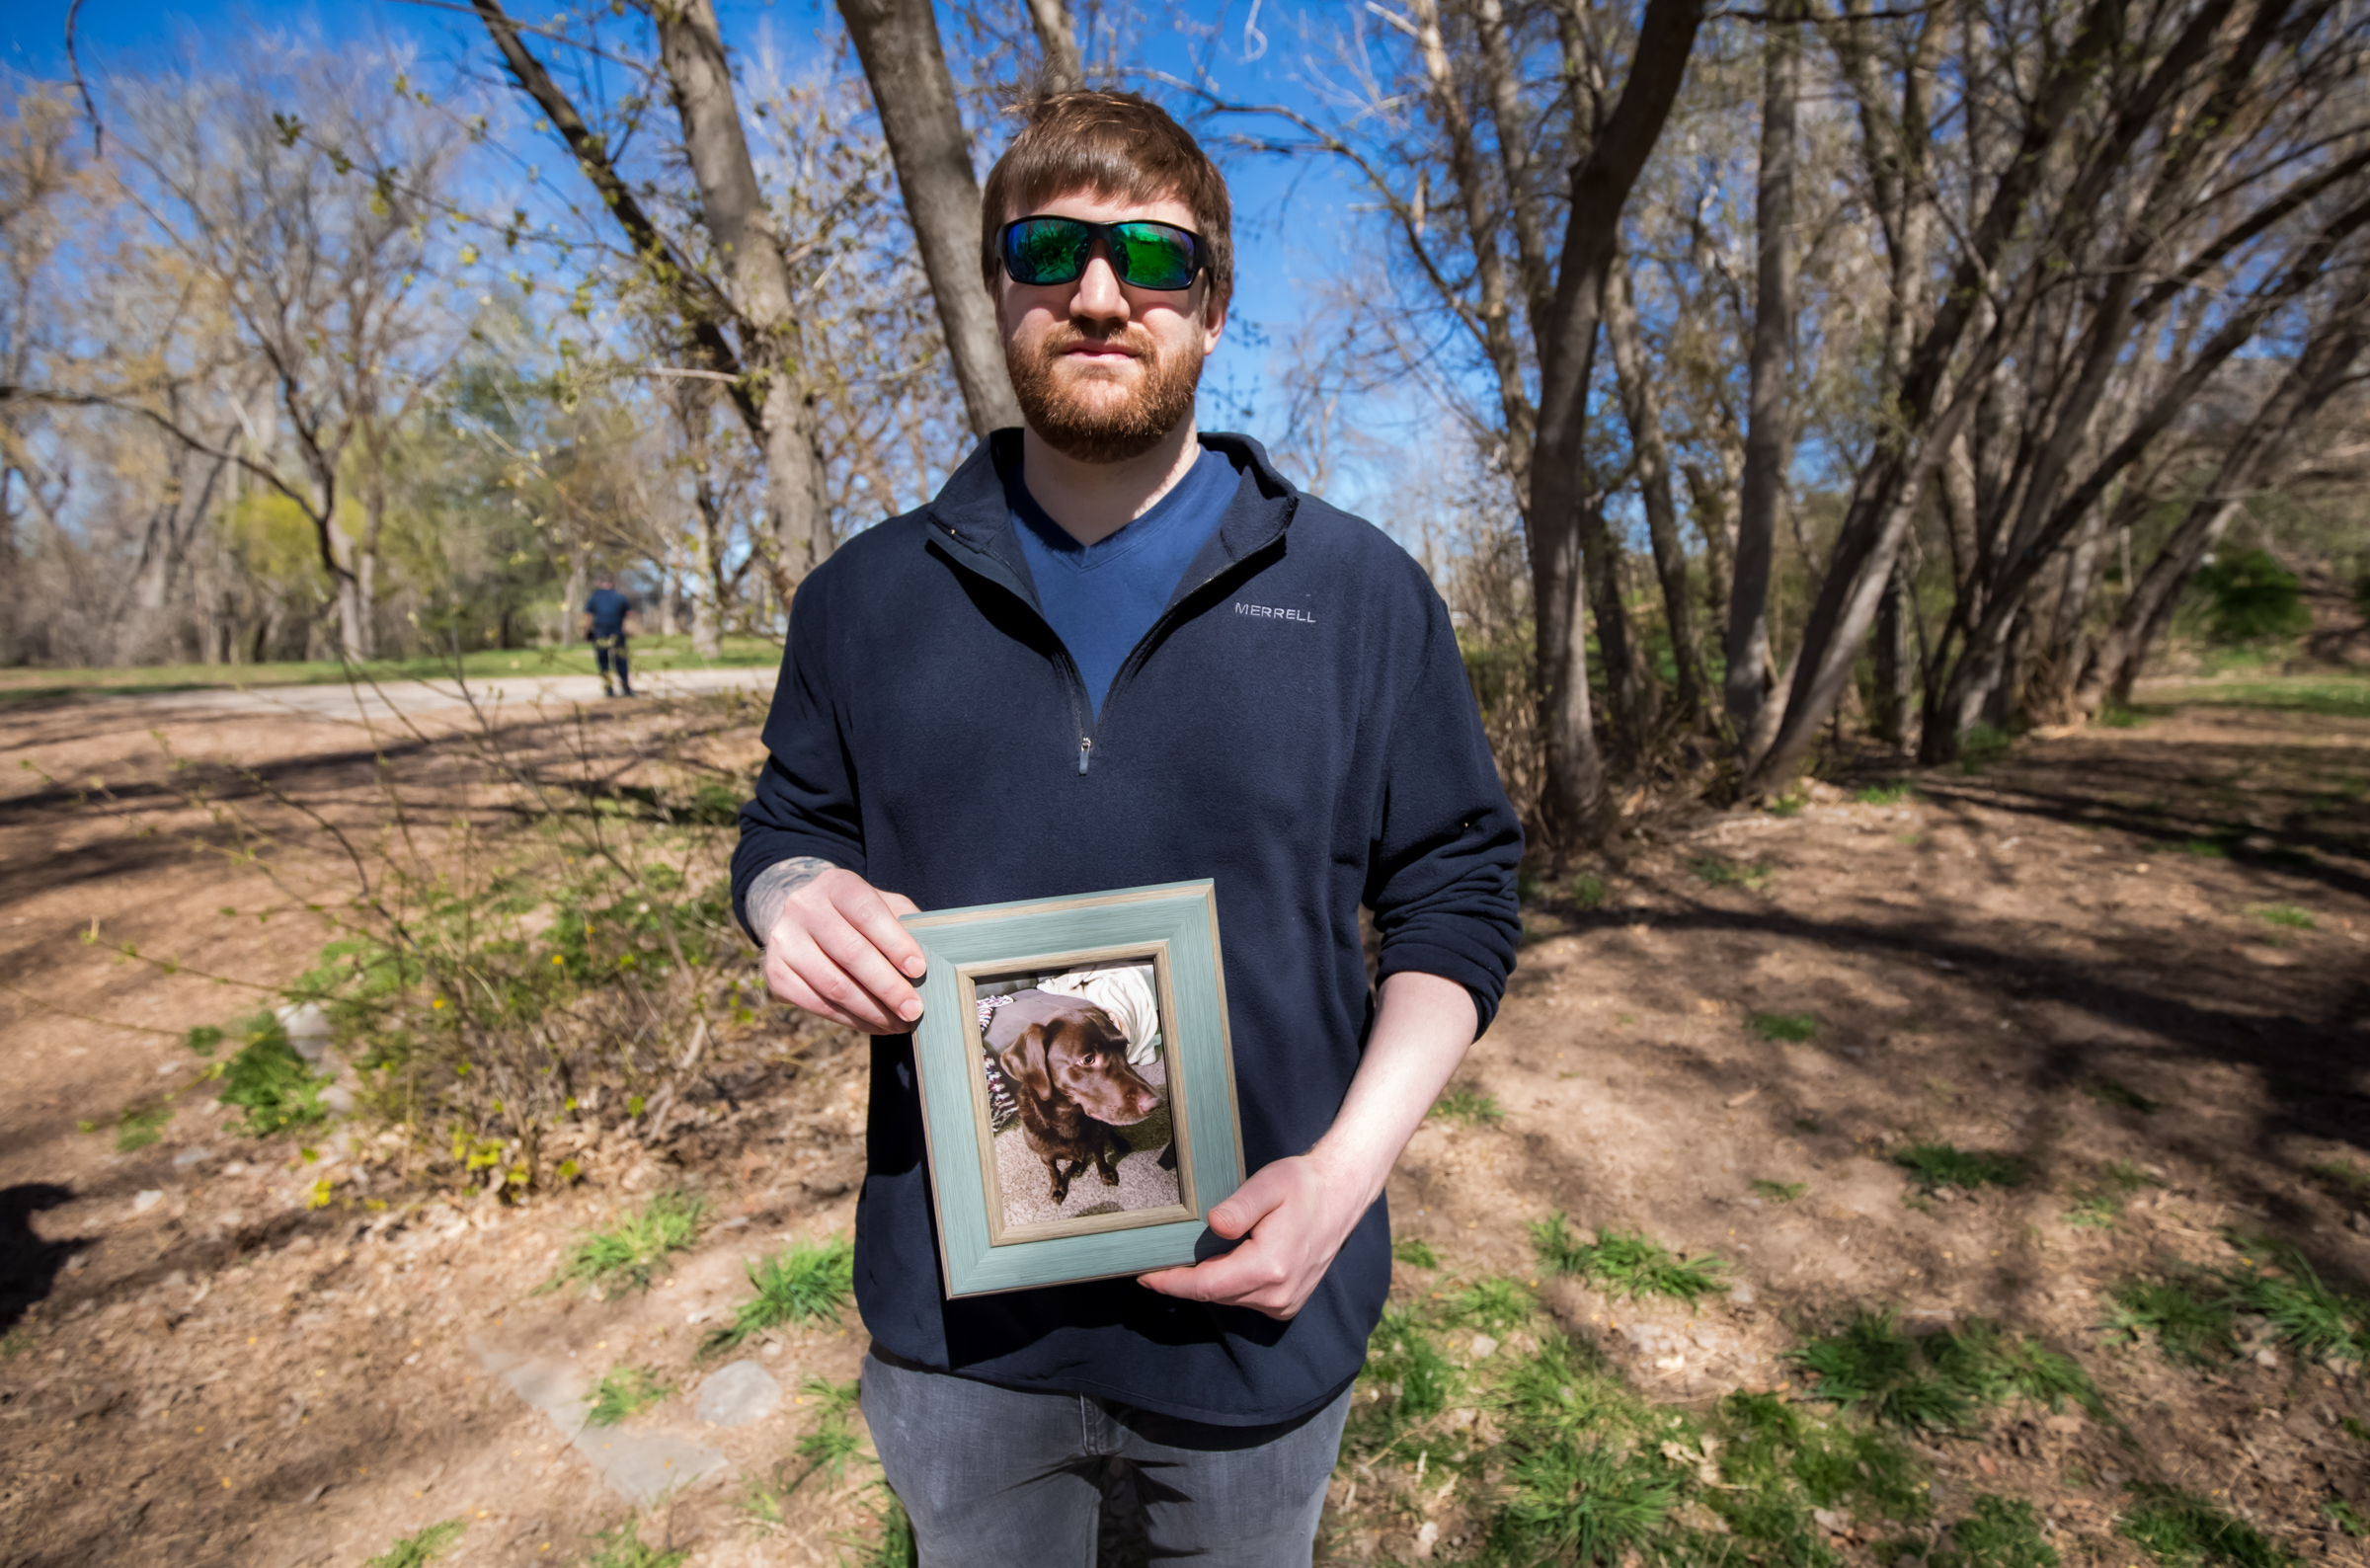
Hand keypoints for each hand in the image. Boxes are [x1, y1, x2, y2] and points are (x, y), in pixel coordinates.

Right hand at [757, 859, 925, 1033]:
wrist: (803, 918)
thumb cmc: (857, 915)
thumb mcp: (882, 904)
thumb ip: (907, 923)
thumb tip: (936, 958)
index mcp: (835, 884)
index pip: (867, 914)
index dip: (895, 943)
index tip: (919, 969)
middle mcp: (803, 907)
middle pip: (850, 953)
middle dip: (888, 987)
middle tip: (914, 1009)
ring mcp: (783, 941)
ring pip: (833, 985)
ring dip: (871, 1010)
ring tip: (899, 1024)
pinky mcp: (776, 974)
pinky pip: (817, 1004)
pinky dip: (850, 1020)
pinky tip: (874, 1024)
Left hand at [1136, 1148, 1370, 1319]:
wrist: (1341, 1195)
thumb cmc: (1303, 1185)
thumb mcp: (1269, 1185)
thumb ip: (1240, 1207)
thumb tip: (1213, 1224)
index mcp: (1270, 1267)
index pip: (1207, 1286)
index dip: (1172, 1284)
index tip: (1144, 1277)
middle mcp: (1278, 1295)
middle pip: (1215, 1295)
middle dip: (1184, 1282)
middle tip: (1156, 1262)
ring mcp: (1285, 1303)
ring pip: (1229, 1299)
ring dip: (1208, 1283)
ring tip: (1187, 1259)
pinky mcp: (1288, 1304)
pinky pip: (1246, 1300)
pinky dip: (1229, 1285)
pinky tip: (1223, 1262)